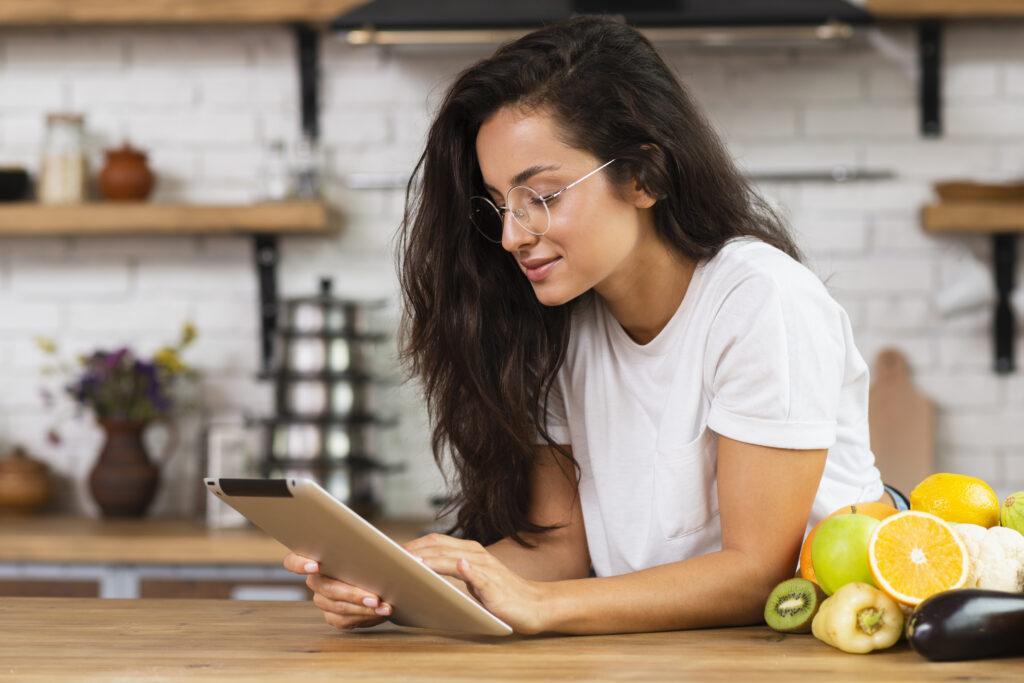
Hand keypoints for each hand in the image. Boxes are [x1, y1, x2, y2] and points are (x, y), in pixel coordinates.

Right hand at [282, 552, 391, 629]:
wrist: (386, 577)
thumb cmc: (378, 558)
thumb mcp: (379, 549)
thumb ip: (382, 549)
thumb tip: (404, 554)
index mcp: (318, 557)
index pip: (293, 561)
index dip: (299, 563)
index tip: (316, 566)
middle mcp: (316, 580)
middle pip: (326, 588)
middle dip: (352, 593)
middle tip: (375, 597)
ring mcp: (323, 600)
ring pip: (337, 607)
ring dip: (362, 608)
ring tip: (385, 607)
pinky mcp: (333, 616)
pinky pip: (343, 621)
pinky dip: (364, 617)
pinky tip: (380, 613)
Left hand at [403, 533, 550, 634]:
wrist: (533, 605)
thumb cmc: (499, 594)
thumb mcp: (471, 580)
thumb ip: (450, 572)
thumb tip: (420, 570)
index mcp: (468, 551)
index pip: (435, 541)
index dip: (413, 544)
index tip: (390, 552)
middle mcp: (476, 554)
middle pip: (439, 547)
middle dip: (414, 552)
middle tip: (391, 559)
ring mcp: (486, 568)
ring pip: (454, 558)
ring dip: (433, 560)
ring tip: (412, 563)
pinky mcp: (494, 585)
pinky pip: (479, 575)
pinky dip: (467, 570)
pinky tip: (459, 566)